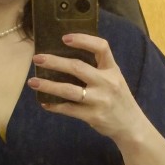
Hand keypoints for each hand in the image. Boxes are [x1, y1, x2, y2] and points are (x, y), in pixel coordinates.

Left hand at [28, 34, 147, 141]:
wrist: (131, 126)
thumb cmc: (118, 99)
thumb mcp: (115, 79)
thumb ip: (98, 69)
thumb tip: (66, 59)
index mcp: (112, 70)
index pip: (101, 47)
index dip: (83, 40)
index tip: (64, 38)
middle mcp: (107, 83)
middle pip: (78, 67)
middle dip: (55, 62)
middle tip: (37, 58)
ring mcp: (100, 100)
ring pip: (70, 90)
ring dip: (49, 85)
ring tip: (33, 82)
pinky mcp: (93, 116)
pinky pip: (69, 109)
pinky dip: (55, 106)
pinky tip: (45, 102)